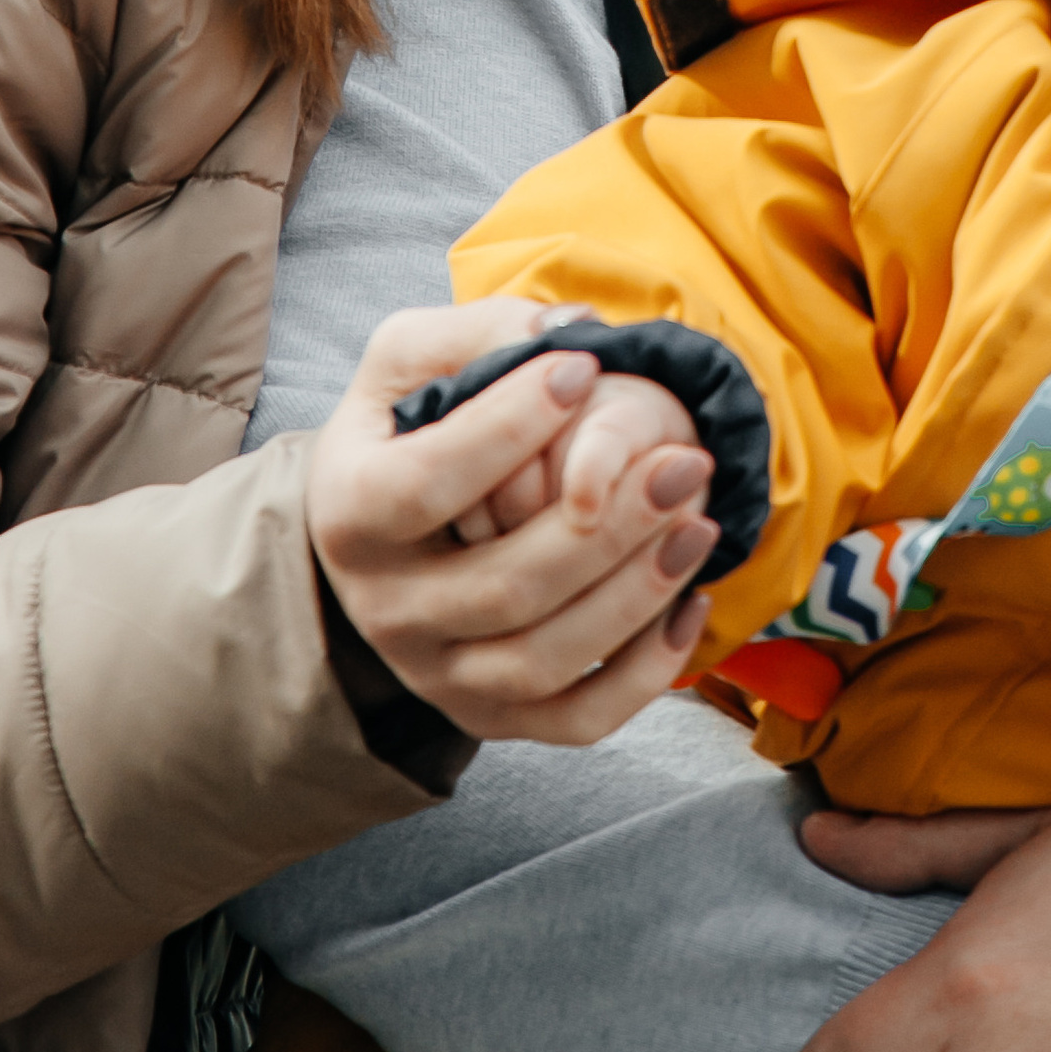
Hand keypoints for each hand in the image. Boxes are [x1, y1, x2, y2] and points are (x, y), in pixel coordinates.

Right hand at [307, 305, 713, 743]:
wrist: (381, 529)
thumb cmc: (405, 426)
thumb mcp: (410, 360)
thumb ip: (476, 332)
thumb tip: (564, 331)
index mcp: (351, 514)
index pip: (428, 484)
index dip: (509, 428)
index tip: (583, 369)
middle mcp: (385, 610)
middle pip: (504, 588)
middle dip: (608, 525)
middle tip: (685, 460)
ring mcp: (437, 675)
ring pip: (544, 662)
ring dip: (635, 596)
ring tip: (700, 523)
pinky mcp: (489, 716)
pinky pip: (575, 721)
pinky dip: (643, 673)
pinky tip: (692, 601)